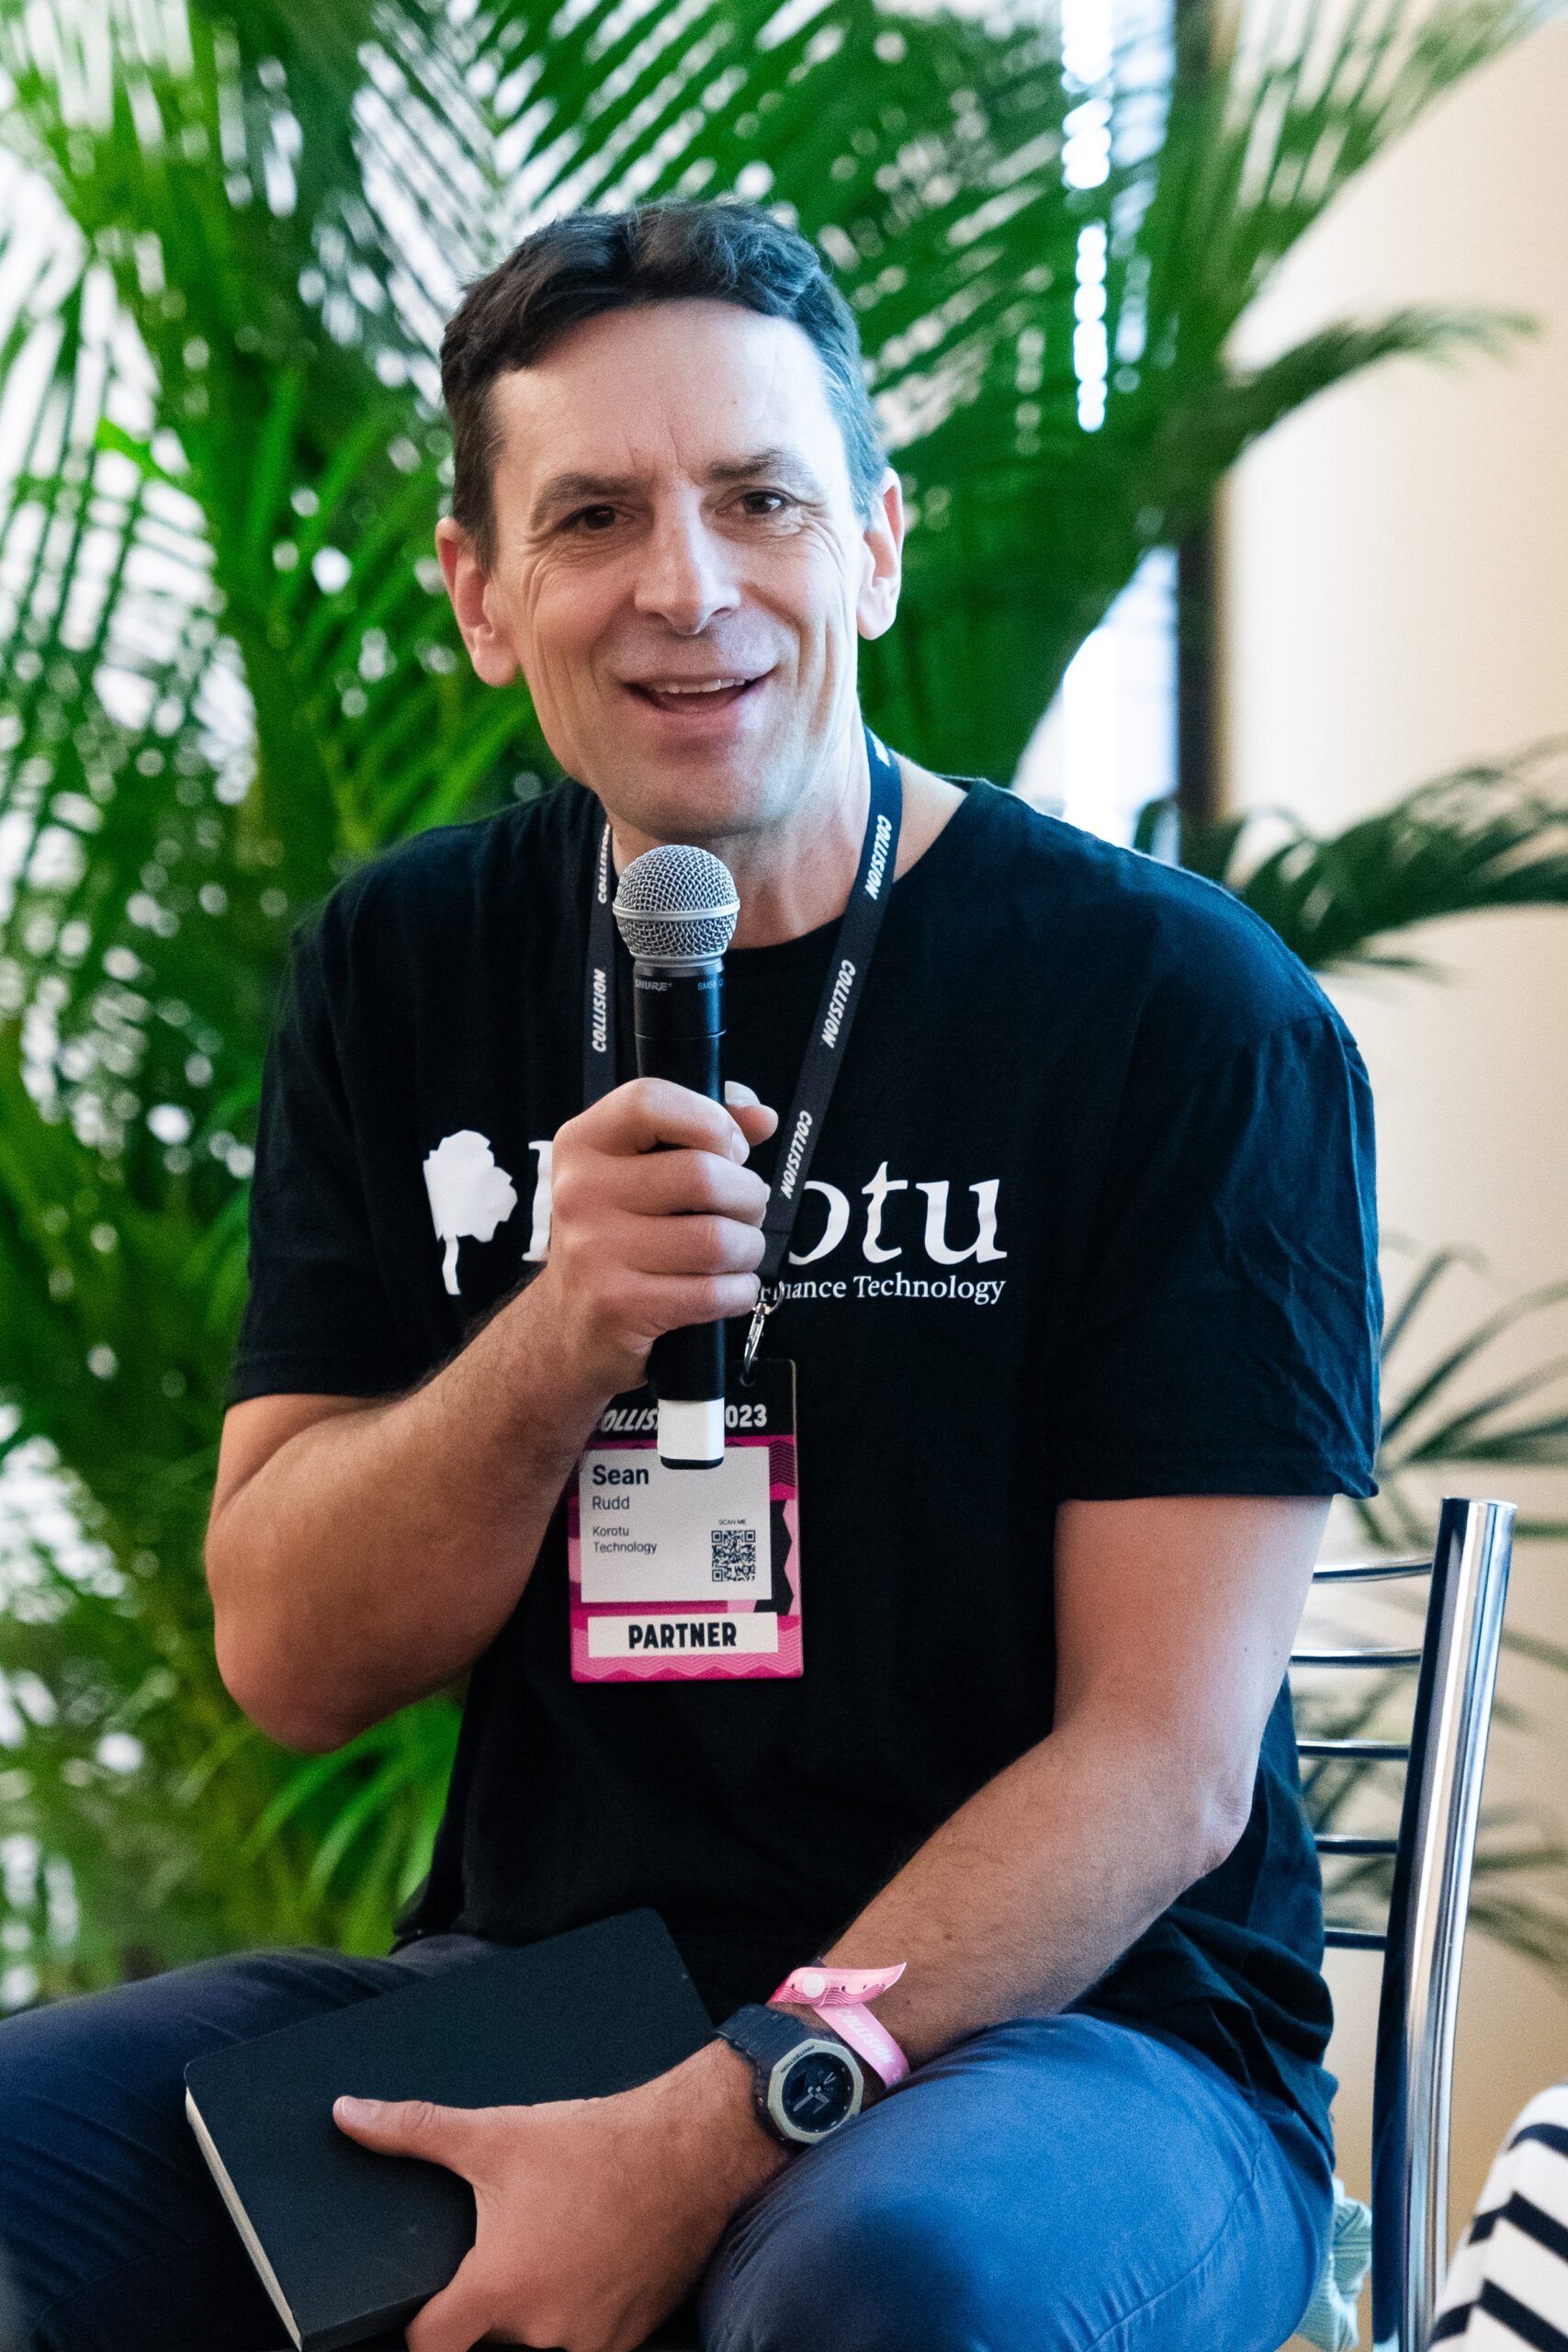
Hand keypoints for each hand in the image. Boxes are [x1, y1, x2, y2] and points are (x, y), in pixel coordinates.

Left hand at [333, 2040, 785, 2351]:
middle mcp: (542, 2331)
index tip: (426, 2306)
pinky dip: (580, 2313)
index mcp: (499, 2288)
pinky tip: (587, 2263)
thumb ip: (413, 2130)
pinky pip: (587, 2342)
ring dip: (534, 2310)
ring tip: (550, 2250)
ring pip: (538, 2343)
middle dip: (486, 2306)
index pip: (427, 2346)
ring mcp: (591, 2340)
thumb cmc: (594, 2143)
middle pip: (487, 2341)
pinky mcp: (631, 2337)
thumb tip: (346, 2116)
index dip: (418, 2326)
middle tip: (508, 2249)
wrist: (691, 2149)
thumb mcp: (496, 2133)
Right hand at [532, 1076, 777, 1400]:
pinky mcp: (616, 1303)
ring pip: (715, 1239)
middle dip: (749, 1196)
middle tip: (746, 1210)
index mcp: (583, 1144)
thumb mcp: (637, 1173)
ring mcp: (593, 1250)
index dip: (710, 1120)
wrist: (566, 1323)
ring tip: (740, 1250)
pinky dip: (741, 1291)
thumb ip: (699, 1134)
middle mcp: (580, 1191)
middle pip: (702, 1175)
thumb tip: (763, 1119)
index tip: (730, 1150)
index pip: (649, 1101)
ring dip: (748, 1248)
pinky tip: (731, 1288)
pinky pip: (712, 1293)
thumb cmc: (616, 1237)